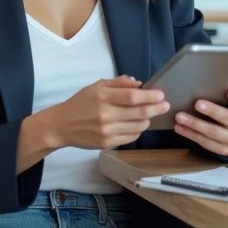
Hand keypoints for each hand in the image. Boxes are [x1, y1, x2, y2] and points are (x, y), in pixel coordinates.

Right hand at [44, 75, 169, 149]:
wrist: (62, 125)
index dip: (149, 96)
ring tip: (149, 114)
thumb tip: (138, 83)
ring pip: (138, 126)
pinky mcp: (107, 143)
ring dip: (147, 120)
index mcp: (102, 97)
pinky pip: (131, 137)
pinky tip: (136, 124)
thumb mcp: (96, 87)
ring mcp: (107, 131)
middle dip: (156, 108)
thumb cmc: (80, 103)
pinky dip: (137, 130)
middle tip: (165, 105)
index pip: (132, 97)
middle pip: (139, 113)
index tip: (160, 95)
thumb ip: (118, 83)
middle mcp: (105, 115)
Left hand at [174, 90, 227, 156]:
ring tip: (180, 117)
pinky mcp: (225, 151)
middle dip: (212, 111)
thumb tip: (202, 85)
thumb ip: (224, 97)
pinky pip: (206, 143)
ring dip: (195, 124)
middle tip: (197, 103)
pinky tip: (180, 128)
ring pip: (214, 132)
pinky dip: (191, 134)